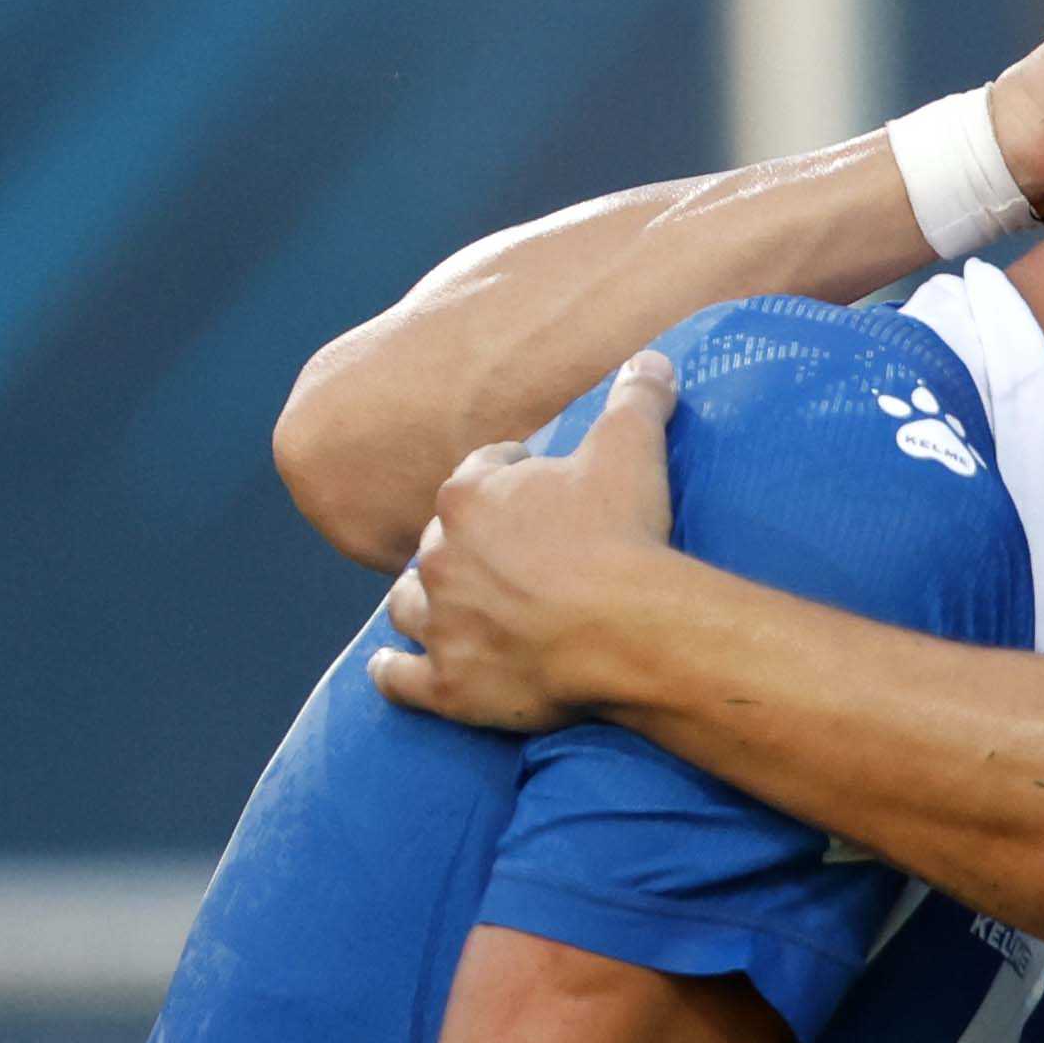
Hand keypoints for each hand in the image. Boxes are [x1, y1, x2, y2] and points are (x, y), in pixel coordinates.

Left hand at [374, 353, 680, 732]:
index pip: (478, 474)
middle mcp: (439, 556)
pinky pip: (400, 679)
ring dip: (421, 604)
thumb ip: (636, 400)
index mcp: (470, 495)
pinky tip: (391, 667)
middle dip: (465, 547)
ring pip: (408, 606)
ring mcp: (440, 623)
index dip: (509, 478)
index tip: (536, 490)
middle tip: (508, 560)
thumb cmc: (624, 538)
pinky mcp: (449, 685)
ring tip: (445, 607)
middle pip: (439, 543)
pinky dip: (393, 673)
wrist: (626, 631)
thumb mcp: (633, 450)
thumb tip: (653, 358)